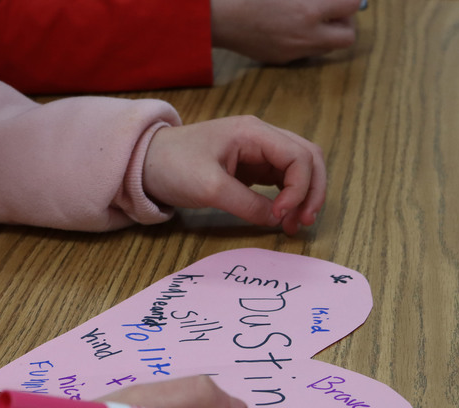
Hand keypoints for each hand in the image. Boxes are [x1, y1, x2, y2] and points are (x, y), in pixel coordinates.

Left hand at [142, 116, 325, 235]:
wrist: (145, 163)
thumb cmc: (172, 166)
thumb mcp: (209, 188)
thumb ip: (247, 204)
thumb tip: (277, 220)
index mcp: (253, 132)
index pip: (299, 156)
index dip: (299, 189)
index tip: (281, 216)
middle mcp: (261, 137)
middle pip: (309, 157)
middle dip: (313, 191)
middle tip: (304, 222)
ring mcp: (258, 151)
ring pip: (299, 169)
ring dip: (304, 196)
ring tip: (295, 225)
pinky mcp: (251, 167)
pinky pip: (282, 179)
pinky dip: (289, 198)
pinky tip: (282, 218)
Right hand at [211, 0, 359, 63]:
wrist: (222, 18)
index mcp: (309, 10)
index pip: (352, 6)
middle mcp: (306, 35)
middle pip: (347, 37)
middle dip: (344, 23)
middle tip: (333, 11)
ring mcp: (294, 51)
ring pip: (328, 48)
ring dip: (327, 33)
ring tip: (311, 18)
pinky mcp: (282, 59)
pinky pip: (305, 52)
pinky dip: (306, 40)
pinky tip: (290, 28)